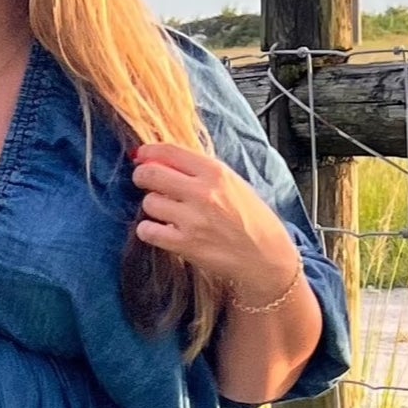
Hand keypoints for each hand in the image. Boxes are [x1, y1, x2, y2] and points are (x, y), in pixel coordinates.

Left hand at [130, 143, 299, 296]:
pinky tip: (159, 230)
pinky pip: (148, 231)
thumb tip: (161, 159)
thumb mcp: (232, 183)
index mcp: (216, 172)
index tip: (141, 156)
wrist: (265, 256)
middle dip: (142, 176)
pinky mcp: (185, 244)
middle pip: (151, 174)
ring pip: (149, 203)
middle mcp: (203, 192)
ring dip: (152, 206)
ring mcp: (193, 219)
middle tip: (145, 182)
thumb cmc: (250, 218)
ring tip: (165, 212)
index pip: (170, 151)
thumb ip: (200, 171)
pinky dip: (148, 230)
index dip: (149, 152)